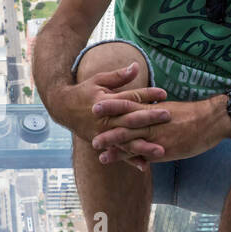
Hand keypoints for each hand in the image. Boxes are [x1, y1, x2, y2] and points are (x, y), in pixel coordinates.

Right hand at [57, 62, 171, 171]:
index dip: (148, 94)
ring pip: (127, 140)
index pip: (131, 97)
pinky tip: (145, 165)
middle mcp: (106, 119)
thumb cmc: (83, 91)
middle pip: (131, 119)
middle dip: (150, 118)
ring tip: (161, 150)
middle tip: (168, 116)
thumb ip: (118, 76)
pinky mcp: (101, 143)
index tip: (164, 93)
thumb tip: (136, 66)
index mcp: (107, 101)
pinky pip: (118, 152)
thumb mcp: (99, 80)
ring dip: (144, 146)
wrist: (62, 108)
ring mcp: (103, 133)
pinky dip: (131, 159)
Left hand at [91, 96, 227, 165]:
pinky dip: (136, 160)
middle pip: (127, 126)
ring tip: (100, 154)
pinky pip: (149, 156)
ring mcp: (160, 137)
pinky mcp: (168, 150)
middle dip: (108, 131)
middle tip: (90, 136)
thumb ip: (150, 108)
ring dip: (117, 149)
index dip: (111, 106)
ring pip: (135, 143)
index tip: (95, 105)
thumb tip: (137, 107)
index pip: (128, 104)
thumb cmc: (190, 113)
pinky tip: (126, 166)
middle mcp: (154, 122)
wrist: (213, 120)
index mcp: (153, 108)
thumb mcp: (166, 107)